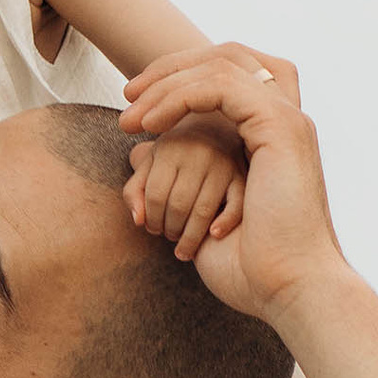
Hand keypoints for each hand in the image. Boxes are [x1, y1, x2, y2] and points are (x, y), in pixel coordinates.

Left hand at [118, 48, 345, 329]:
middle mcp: (285, 119)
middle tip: (128, 96)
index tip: (139, 110)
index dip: (181, 78)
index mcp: (273, 135)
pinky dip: (178, 97)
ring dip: (167, 83)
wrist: (288, 289)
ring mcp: (287, 118)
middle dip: (171, 68)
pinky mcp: (280, 125)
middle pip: (228, 55)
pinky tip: (150, 126)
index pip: (230, 75)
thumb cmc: (251, 267)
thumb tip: (140, 154)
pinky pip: (221, 85)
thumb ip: (178, 178)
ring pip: (221, 64)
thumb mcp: (200, 214)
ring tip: (129, 118)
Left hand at [123, 127, 244, 262]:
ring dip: (191, 237)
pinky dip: (225, 223)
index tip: (153, 229)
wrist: (215, 129)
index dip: (151, 219)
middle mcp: (198, 154)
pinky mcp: (243, 176)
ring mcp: (223, 164)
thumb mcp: (150, 164)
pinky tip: (213, 236)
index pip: (155, 195)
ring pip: (203, 211)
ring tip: (184, 248)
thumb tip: (138, 220)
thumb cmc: (176, 154)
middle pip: (178, 205)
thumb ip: (135, 191)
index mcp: (170, 149)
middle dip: (170, 229)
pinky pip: (235, 206)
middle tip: (169, 236)